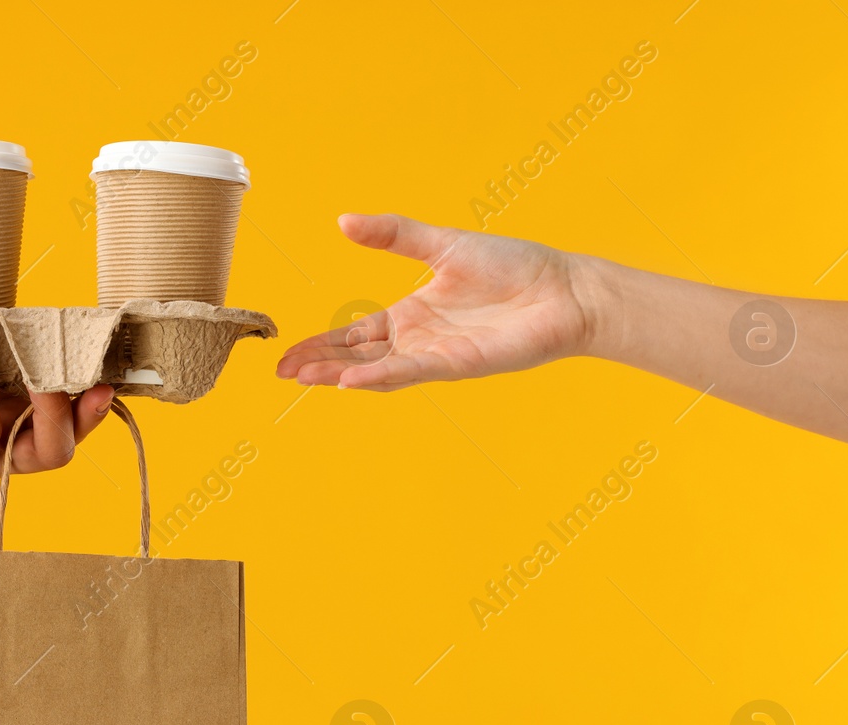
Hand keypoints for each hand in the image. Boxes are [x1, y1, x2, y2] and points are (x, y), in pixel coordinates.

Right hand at [277, 214, 601, 390]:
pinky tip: (350, 380)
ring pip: (376, 370)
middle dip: (319, 364)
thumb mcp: (442, 243)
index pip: (355, 335)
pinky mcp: (458, 362)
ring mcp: (436, 354)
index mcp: (411, 314)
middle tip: (283, 372)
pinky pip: (410, 371)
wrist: (564, 289)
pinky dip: (379, 376)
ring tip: (305, 379)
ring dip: (340, 375)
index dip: (321, 344)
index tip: (287, 353)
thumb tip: (343, 221)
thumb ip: (393, 234)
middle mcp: (419, 339)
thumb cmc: (515, 266)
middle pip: (357, 356)